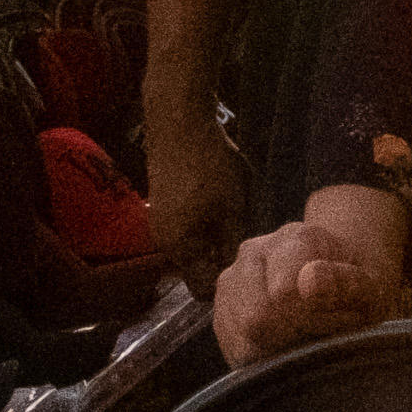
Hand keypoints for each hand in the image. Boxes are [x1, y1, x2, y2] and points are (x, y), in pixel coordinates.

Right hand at [145, 103, 246, 292]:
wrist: (178, 123)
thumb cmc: (209, 166)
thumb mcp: (232, 207)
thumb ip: (233, 241)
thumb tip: (238, 267)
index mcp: (179, 247)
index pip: (202, 288)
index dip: (226, 285)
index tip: (251, 275)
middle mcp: (164, 242)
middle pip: (196, 268)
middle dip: (220, 262)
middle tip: (250, 249)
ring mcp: (161, 223)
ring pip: (193, 247)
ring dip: (213, 242)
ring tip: (238, 224)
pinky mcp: (163, 206)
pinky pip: (187, 229)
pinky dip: (204, 227)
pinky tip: (222, 208)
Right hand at [214, 215, 405, 364]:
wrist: (339, 280)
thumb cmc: (358, 288)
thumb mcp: (373, 286)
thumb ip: (348, 282)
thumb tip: (308, 282)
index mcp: (296, 239)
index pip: (284, 294)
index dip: (316, 320)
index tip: (343, 321)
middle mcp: (254, 251)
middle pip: (256, 317)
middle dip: (294, 337)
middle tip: (326, 333)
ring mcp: (232, 280)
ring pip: (240, 336)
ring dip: (278, 349)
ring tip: (308, 336)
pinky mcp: (221, 310)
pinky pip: (233, 346)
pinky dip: (262, 356)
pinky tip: (286, 345)